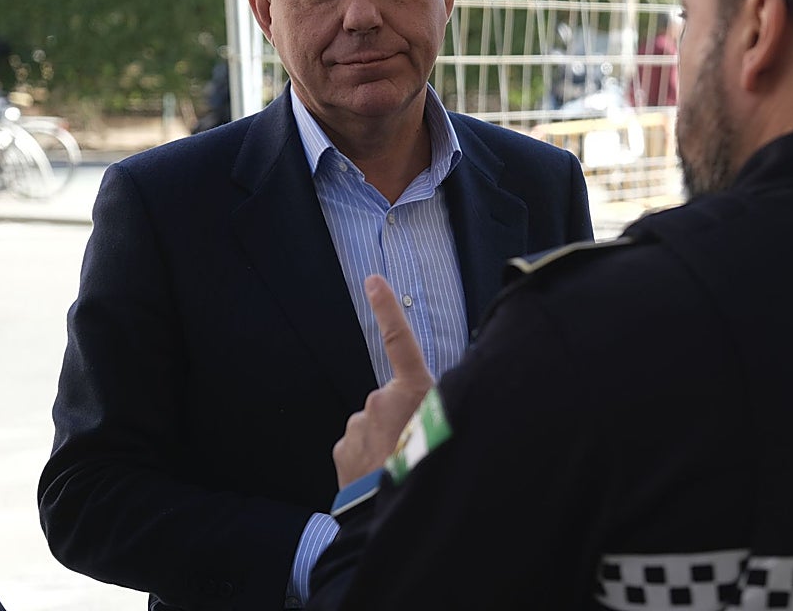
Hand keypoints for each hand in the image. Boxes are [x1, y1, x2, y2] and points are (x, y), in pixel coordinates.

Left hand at [333, 275, 434, 487]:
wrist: (392, 512)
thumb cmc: (430, 465)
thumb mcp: (449, 425)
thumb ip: (437, 406)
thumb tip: (432, 405)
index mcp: (412, 390)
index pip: (399, 341)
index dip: (387, 308)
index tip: (373, 280)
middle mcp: (380, 399)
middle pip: (391, 399)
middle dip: (400, 416)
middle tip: (415, 445)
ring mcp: (358, 424)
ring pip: (373, 424)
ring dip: (384, 439)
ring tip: (399, 464)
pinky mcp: (343, 448)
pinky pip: (359, 445)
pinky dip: (368, 458)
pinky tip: (380, 476)